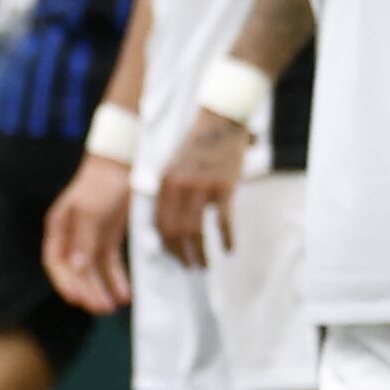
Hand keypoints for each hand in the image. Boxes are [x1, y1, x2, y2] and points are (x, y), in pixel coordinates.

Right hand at [42, 155, 134, 314]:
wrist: (125, 164)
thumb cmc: (102, 183)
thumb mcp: (91, 209)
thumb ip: (84, 238)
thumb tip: (77, 267)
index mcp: (59, 227)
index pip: (56, 261)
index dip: (64, 281)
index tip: (76, 298)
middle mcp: (72, 235)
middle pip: (76, 270)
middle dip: (87, 290)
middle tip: (101, 309)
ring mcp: (91, 237)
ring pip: (93, 271)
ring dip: (101, 289)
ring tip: (112, 308)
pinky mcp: (109, 237)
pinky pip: (110, 263)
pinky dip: (116, 279)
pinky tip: (124, 294)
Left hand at [153, 113, 250, 267]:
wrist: (220, 122)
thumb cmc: (199, 144)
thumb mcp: (175, 165)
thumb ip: (170, 191)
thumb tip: (172, 219)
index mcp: (164, 182)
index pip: (159, 223)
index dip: (166, 245)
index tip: (175, 257)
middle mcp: (179, 187)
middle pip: (175, 231)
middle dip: (181, 254)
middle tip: (191, 267)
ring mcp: (202, 187)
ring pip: (196, 230)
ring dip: (200, 252)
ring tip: (206, 265)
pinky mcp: (225, 187)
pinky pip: (224, 221)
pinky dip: (227, 239)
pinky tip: (230, 250)